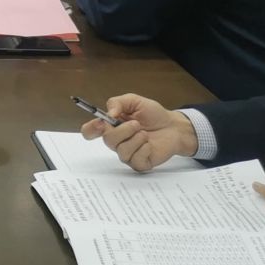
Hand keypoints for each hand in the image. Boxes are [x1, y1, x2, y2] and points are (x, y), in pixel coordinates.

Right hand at [81, 94, 199, 172]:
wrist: (174, 127)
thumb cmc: (154, 114)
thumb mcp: (135, 101)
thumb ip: (118, 103)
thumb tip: (108, 114)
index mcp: (111, 125)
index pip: (90, 131)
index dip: (90, 129)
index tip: (101, 123)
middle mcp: (117, 140)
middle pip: (107, 140)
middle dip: (123, 130)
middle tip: (137, 124)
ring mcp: (128, 153)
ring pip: (121, 151)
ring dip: (136, 140)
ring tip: (145, 134)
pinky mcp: (139, 163)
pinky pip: (135, 160)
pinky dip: (144, 149)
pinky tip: (149, 145)